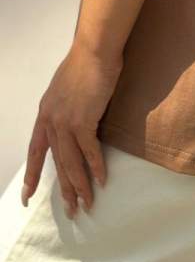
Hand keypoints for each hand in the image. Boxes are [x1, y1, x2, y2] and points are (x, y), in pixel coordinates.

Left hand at [21, 39, 122, 216]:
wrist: (94, 51)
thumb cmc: (85, 63)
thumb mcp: (65, 88)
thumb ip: (64, 106)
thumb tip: (72, 118)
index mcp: (44, 113)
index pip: (35, 151)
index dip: (32, 174)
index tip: (27, 196)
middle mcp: (51, 121)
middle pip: (57, 163)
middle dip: (64, 189)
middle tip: (71, 210)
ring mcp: (66, 122)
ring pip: (71, 163)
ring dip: (80, 186)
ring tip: (87, 204)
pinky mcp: (84, 121)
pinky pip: (90, 151)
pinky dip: (97, 167)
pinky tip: (102, 181)